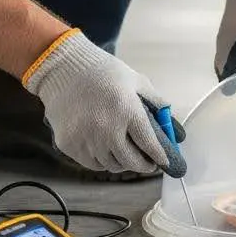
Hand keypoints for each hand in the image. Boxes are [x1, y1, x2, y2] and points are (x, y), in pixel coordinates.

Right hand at [22, 29, 186, 176]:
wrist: (64, 70)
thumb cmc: (103, 73)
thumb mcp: (136, 81)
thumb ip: (156, 102)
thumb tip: (171, 121)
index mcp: (127, 110)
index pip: (149, 144)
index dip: (159, 157)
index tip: (165, 162)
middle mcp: (107, 128)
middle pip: (131, 161)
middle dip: (144, 166)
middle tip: (149, 164)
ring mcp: (86, 138)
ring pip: (112, 165)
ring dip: (123, 163)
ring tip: (128, 155)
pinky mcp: (69, 144)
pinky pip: (92, 164)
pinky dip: (102, 162)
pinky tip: (107, 151)